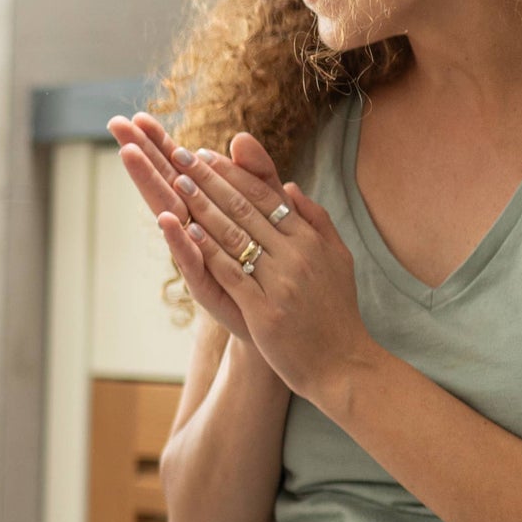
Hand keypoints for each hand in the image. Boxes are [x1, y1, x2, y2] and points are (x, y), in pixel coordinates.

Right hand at [109, 112, 288, 346]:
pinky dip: (178, 239)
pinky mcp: (206, 285)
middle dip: (142, 154)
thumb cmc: (270, 263)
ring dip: (150, 184)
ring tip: (130, 155)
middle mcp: (193, 230)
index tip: (139, 117)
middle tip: (117, 125)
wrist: (285, 316)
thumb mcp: (268, 209)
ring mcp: (195, 256)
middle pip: (164, 184)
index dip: (160, 144)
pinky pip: (190, 259)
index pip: (178, 169)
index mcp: (206, 210)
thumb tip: (239, 137)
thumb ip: (257, 174)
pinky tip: (166, 219)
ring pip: (169, 214)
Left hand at [165, 133, 371, 404]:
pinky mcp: (265, 312)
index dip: (235, 174)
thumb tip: (291, 187)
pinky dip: (208, 250)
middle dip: (212, 180)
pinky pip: (231, 273)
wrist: (342, 365)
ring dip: (204, 206)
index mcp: (312, 240)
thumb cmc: (336, 314)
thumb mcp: (338, 260)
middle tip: (184, 156)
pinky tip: (188, 231)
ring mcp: (281, 283)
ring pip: (236, 235)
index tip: (209, 155)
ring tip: (178, 183)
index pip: (267, 197)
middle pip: (247, 209)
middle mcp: (298, 255)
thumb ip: (317, 220)